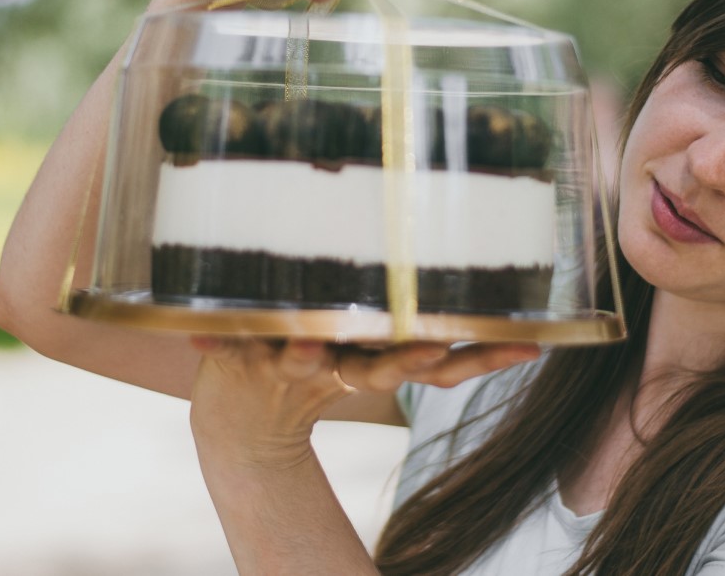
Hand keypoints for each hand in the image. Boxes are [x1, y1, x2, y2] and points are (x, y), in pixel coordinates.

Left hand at [188, 337, 541, 469]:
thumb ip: (416, 333)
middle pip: (381, 368)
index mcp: (377, 365)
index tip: (523, 347)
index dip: (481, 358)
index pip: (440, 366)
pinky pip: (229, 346)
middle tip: (431, 344)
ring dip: (308, 353)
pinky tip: (200, 335)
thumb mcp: (368, 355)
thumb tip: (490, 301)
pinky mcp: (240, 361)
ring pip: (305, 360)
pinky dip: (216, 340)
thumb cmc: (315, 369)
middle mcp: (340, 371)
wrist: (238, 423)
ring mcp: (290, 367)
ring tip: (310, 345)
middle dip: (406, 357)